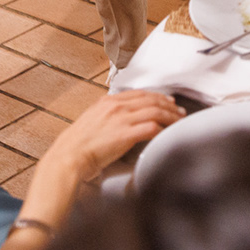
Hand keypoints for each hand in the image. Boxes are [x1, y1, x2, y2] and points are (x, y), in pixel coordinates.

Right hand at [47, 91, 183, 180]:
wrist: (69, 156)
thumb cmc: (78, 145)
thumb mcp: (92, 120)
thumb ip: (107, 116)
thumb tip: (120, 120)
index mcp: (107, 101)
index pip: (139, 93)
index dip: (156, 96)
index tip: (166, 100)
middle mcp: (116, 106)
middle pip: (151, 100)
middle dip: (168, 105)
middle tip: (179, 111)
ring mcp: (121, 119)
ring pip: (155, 111)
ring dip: (170, 116)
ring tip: (179, 121)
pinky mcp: (125, 134)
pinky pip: (151, 128)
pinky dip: (163, 129)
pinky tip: (168, 133)